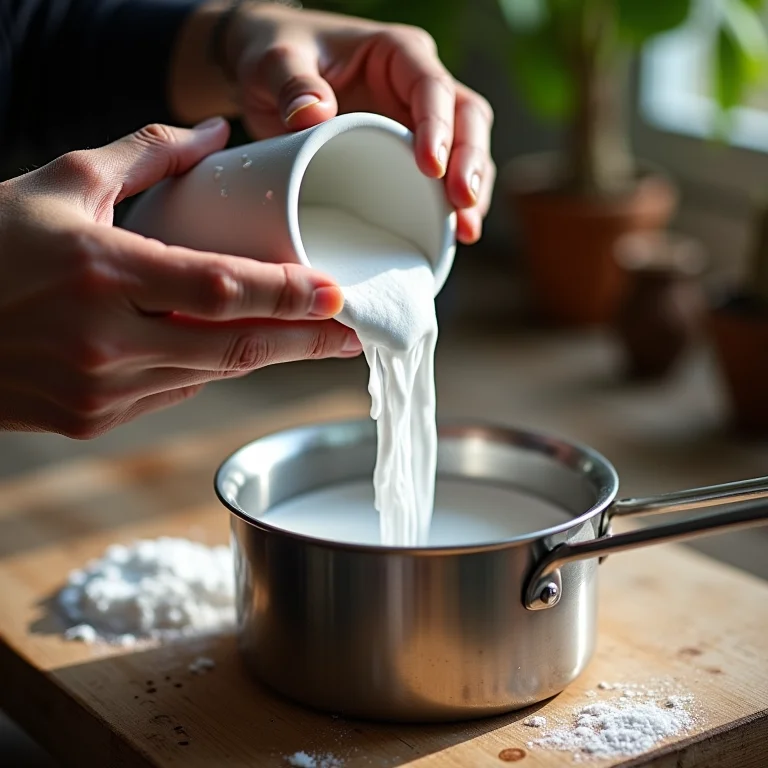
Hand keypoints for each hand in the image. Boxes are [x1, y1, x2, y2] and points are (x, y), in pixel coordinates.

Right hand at [0, 118, 360, 437]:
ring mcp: (99, 391)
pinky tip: (238, 353)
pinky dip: (212, 371)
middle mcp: (105, 341)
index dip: (287, 295)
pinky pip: (175, 395)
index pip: (219, 289)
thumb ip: (145, 155)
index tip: (339, 296)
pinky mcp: (92, 421)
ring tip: (314, 343)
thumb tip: (214, 133)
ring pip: (210, 376)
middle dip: (304, 342)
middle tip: (356, 334)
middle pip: (233, 347)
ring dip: (267, 358)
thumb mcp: (61, 183)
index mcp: (100, 272)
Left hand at [225, 4, 494, 244]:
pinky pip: (445, 176)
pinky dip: (453, 205)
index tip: (430, 166)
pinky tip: (456, 234)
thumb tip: (313, 115)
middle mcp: (417, 84)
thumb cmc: (273, 57)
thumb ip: (290, 83)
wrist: (266, 79)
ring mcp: (418, 120)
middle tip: (462, 201)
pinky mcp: (409, 153)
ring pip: (466, 148)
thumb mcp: (273, 62)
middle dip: (470, 160)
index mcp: (395, 53)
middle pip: (466, 116)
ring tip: (466, 229)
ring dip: (472, 188)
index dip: (437, 125)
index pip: (431, 85)